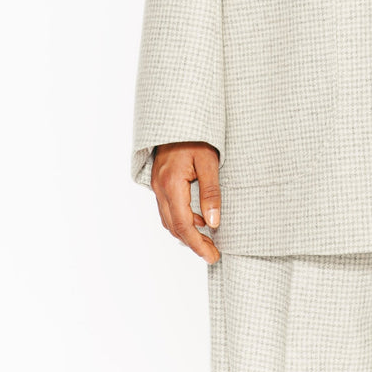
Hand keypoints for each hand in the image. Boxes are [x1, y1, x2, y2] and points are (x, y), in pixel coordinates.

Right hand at [151, 142, 221, 263]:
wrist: (179, 117)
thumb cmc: (195, 137)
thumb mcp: (209, 161)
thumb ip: (211, 192)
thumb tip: (213, 222)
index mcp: (172, 185)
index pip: (184, 225)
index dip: (198, 243)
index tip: (212, 255)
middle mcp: (161, 188)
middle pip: (174, 227)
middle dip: (193, 243)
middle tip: (213, 252)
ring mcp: (158, 186)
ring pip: (169, 220)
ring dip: (186, 232)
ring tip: (208, 239)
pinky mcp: (160, 182)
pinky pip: (168, 209)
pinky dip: (181, 220)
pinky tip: (198, 219)